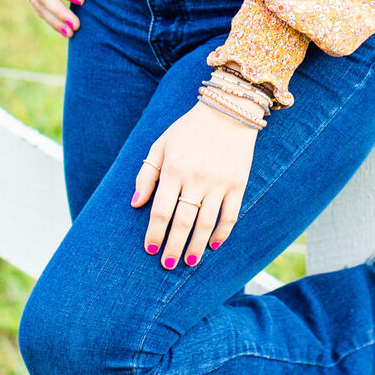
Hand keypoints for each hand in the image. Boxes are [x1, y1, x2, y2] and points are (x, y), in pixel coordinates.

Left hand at [132, 102, 255, 266]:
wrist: (228, 110)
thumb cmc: (188, 129)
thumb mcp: (160, 145)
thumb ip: (146, 174)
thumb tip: (136, 204)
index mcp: (174, 169)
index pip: (161, 211)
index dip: (155, 233)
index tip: (150, 249)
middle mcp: (196, 179)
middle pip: (182, 222)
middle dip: (173, 247)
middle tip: (167, 264)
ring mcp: (219, 183)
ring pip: (206, 224)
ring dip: (195, 246)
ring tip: (188, 262)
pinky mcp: (238, 184)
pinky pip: (230, 216)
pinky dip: (222, 234)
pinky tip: (213, 245)